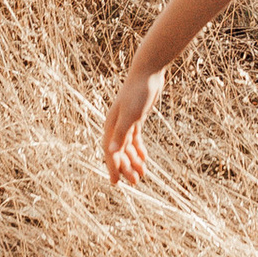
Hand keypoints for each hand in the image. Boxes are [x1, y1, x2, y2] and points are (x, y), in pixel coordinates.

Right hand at [103, 60, 163, 185]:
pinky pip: (135, 138)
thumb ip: (120, 134)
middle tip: (135, 182)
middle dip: (126, 167)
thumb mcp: (130, 115)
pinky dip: (139, 149)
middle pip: (119, 151)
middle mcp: (116, 124)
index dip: (112, 168)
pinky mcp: (136, 117)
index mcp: (111, 125)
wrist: (148, 72)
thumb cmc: (138, 92)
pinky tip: (144, 158)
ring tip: (142, 174)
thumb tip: (111, 152)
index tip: (116, 183)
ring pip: (128, 146)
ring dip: (133, 160)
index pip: (110, 152)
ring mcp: (126, 121)